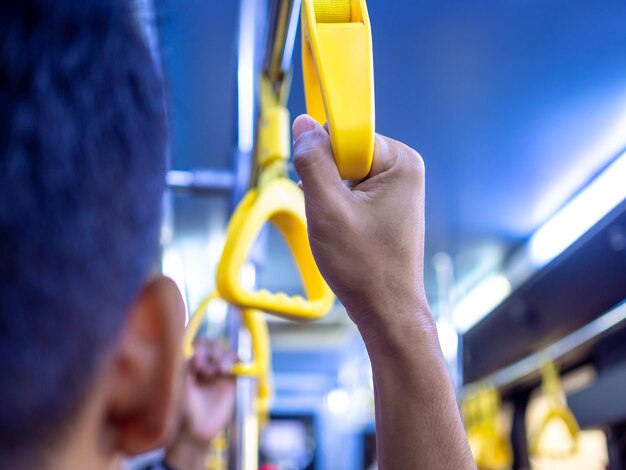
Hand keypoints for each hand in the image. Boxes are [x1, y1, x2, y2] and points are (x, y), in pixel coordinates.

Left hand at [164, 340, 236, 469]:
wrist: (195, 430)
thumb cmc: (183, 409)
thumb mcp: (181, 386)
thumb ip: (188, 367)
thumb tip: (196, 352)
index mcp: (191, 364)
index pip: (200, 345)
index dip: (201, 349)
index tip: (197, 363)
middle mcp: (206, 365)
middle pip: (214, 346)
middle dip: (212, 353)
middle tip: (207, 370)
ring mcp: (219, 373)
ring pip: (226, 353)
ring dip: (225, 357)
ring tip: (221, 370)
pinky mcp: (231, 381)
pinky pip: (238, 365)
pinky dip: (239, 361)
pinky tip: (234, 365)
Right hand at [292, 115, 429, 339]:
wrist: (385, 308)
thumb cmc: (364, 265)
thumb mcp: (327, 209)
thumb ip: (313, 161)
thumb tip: (303, 124)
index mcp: (401, 162)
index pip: (348, 133)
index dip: (326, 156)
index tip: (319, 184)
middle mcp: (404, 169)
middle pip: (346, 151)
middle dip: (327, 178)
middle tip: (329, 212)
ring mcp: (396, 188)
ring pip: (344, 172)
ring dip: (329, 195)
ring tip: (337, 226)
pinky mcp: (386, 204)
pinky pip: (351, 189)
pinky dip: (337, 205)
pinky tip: (340, 228)